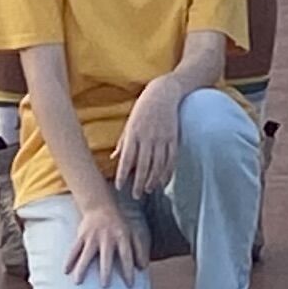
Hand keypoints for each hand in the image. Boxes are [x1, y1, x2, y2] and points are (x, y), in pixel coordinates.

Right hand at [68, 185, 145, 283]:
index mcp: (122, 237)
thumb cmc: (119, 224)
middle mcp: (107, 237)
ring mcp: (93, 236)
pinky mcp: (82, 235)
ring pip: (86, 254)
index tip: (130, 285)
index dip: (128, 270)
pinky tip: (65, 271)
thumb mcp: (132, 233)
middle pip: (106, 256)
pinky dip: (69, 260)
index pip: (126, 256)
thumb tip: (143, 267)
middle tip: (105, 286)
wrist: (101, 206)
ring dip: (82, 268)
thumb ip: (138, 250)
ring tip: (78, 282)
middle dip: (106, 271)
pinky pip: (74, 249)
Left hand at [115, 73, 185, 194]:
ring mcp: (162, 138)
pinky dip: (167, 171)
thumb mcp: (129, 123)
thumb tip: (113, 158)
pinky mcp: (173, 138)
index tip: (119, 187)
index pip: (126, 158)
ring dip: (153, 180)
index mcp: (133, 133)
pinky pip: (171, 159)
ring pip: (158, 165)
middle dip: (138, 183)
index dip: (122, 174)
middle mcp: (147, 137)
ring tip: (148, 190)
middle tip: (135, 195)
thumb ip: (123, 142)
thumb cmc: (143, 108)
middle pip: (142, 165)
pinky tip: (163, 181)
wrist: (164, 93)